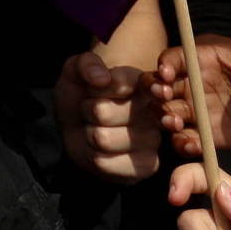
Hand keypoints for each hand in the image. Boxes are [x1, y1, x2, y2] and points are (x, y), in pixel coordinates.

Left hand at [55, 51, 162, 182]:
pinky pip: (105, 162)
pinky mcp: (146, 165)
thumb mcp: (76, 72)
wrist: (83, 126)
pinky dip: (93, 156)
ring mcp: (153, 139)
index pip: (123, 81)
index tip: (94, 87)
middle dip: (87, 111)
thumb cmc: (83, 95)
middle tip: (94, 110)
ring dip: (89, 133)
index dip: (108, 86)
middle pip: (101, 112)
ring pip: (102, 138)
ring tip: (97, 128)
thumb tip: (102, 78)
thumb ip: (86, 64)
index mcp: (143, 82)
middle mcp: (154, 110)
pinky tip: (102, 149)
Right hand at [154, 36, 230, 153]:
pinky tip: (192, 146)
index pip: (174, 58)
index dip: (166, 64)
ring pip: (164, 112)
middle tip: (164, 99)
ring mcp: (192, 110)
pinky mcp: (200, 134)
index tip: (166, 74)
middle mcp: (190, 84)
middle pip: (159, 84)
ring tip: (176, 123)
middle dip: (155, 91)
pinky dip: (183, 144)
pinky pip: (183, 139)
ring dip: (164, 117)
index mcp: (201, 60)